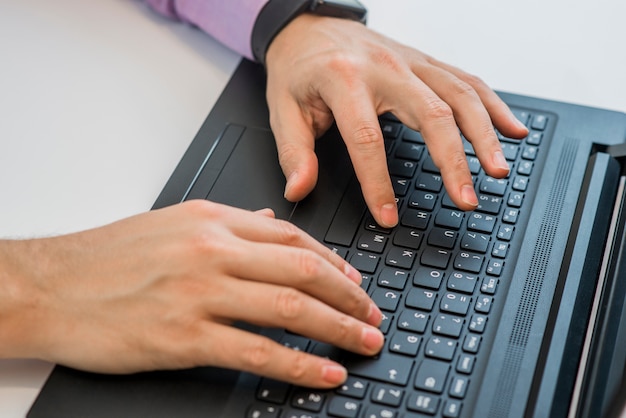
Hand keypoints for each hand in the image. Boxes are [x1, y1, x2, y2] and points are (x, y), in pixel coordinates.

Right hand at [0, 201, 382, 387]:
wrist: (50, 285)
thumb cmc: (107, 256)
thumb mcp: (172, 223)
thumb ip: (229, 224)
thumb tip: (271, 222)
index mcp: (212, 220)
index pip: (292, 236)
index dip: (332, 261)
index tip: (353, 281)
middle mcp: (212, 250)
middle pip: (302, 270)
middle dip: (348, 296)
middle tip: (372, 314)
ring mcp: (201, 293)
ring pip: (290, 308)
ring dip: (337, 329)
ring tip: (364, 342)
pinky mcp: (185, 337)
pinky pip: (258, 351)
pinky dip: (299, 365)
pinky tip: (323, 373)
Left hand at [265, 14, 527, 226]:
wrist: (308, 24)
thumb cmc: (297, 67)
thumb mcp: (282, 109)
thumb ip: (294, 151)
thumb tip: (300, 189)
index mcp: (344, 79)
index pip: (367, 139)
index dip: (378, 183)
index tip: (388, 217)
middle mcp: (385, 67)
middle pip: (432, 113)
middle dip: (453, 160)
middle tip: (466, 198)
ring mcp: (410, 61)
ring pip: (460, 94)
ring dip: (484, 134)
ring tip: (497, 171)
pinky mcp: (425, 62)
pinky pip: (467, 80)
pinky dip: (494, 105)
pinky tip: (512, 130)